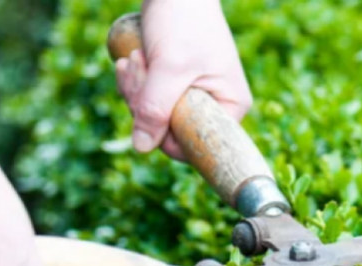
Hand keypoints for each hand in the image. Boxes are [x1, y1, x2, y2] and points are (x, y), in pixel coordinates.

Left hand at [115, 0, 251, 159]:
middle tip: (139, 67)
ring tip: (136, 58)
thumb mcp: (169, 68)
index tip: (148, 105)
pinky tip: (131, 60)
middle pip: (171, 131)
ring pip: (156, 115)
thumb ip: (156, 109)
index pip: (196, 144)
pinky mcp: (176, 84)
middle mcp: (217, 105)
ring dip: (137, 89)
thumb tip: (142, 147)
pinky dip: (136, 82)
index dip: (165, 134)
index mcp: (230, 107)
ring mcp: (195, 95)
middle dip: (146, 103)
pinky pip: (151, 99)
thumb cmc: (184, 22)